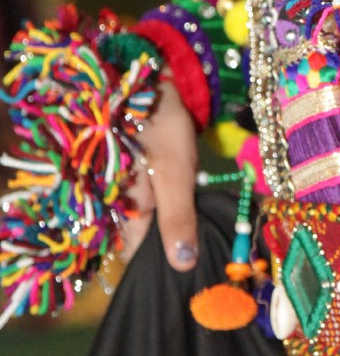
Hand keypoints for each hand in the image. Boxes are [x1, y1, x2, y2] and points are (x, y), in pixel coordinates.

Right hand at [120, 78, 199, 270]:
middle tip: (211, 253)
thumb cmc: (160, 125)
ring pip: (148, 227)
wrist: (149, 81)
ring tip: (206, 235)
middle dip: (173, 248)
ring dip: (174, 230)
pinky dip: (170, 212)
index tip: (200, 274)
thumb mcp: (176, 172)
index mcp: (118, 209)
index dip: (166, 266)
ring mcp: (121, 195)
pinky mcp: (131, 182)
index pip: (138, 257)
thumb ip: (177, 217)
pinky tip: (190, 211)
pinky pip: (149, 209)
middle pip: (142, 244)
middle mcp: (112, 207)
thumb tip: (182, 264)